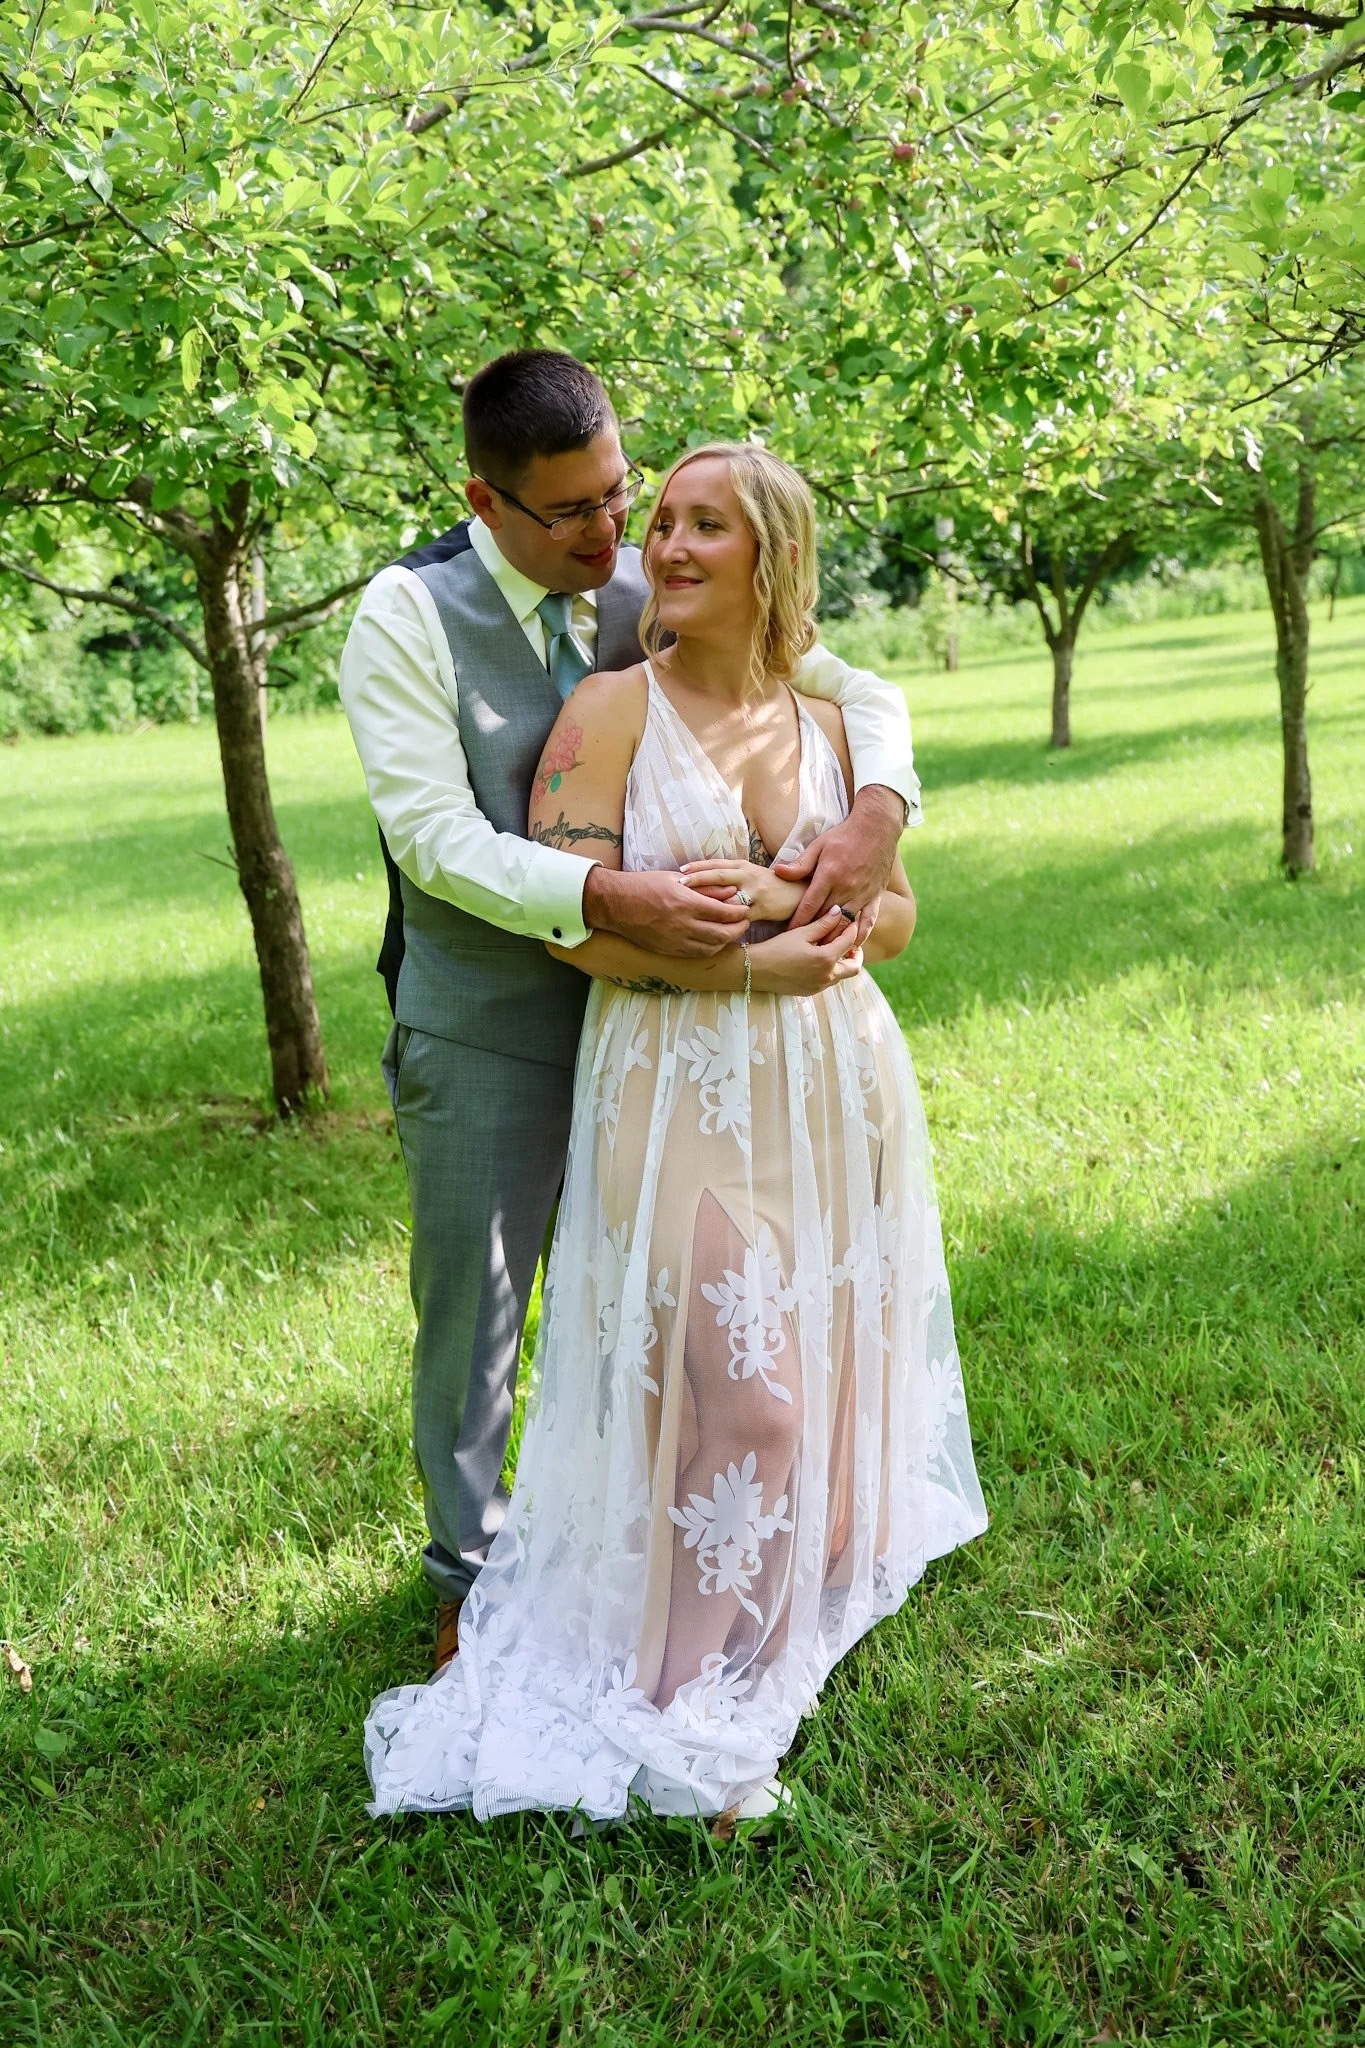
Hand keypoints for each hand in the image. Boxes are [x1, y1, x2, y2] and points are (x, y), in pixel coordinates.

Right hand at [583, 865, 749, 957]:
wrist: (617, 904)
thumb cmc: (645, 885)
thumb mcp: (677, 878)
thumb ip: (707, 887)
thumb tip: (732, 890)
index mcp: (686, 903)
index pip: (724, 913)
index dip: (739, 913)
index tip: (745, 910)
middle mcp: (682, 925)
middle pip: (721, 934)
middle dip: (738, 930)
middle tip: (744, 924)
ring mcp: (674, 940)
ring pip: (710, 948)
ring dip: (725, 942)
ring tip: (730, 933)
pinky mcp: (667, 950)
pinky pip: (695, 954)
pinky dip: (709, 949)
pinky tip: (712, 941)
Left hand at [679, 858, 802, 923]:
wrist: (797, 894)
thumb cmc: (769, 884)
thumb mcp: (750, 874)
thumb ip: (729, 875)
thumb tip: (701, 878)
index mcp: (743, 866)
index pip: (716, 864)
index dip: (697, 866)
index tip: (679, 871)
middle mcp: (748, 876)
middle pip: (718, 876)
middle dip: (698, 879)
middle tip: (679, 883)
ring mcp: (755, 892)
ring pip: (728, 896)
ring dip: (709, 901)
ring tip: (691, 906)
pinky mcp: (761, 908)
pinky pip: (739, 915)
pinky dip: (725, 919)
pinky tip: (710, 924)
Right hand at [748, 908, 862, 994]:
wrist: (755, 970)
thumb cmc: (776, 948)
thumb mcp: (800, 933)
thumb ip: (823, 923)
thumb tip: (839, 912)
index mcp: (826, 959)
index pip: (850, 942)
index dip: (853, 930)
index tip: (851, 922)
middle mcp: (827, 976)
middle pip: (854, 967)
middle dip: (855, 954)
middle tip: (850, 942)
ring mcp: (819, 987)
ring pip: (842, 976)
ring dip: (842, 963)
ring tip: (834, 949)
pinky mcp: (811, 992)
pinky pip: (828, 981)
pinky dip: (830, 970)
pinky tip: (819, 960)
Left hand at [773, 784, 905, 941]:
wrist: (877, 828)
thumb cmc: (844, 835)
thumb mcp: (819, 845)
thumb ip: (800, 864)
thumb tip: (778, 872)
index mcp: (829, 875)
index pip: (810, 906)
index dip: (798, 922)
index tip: (788, 934)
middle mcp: (847, 888)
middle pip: (826, 919)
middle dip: (813, 934)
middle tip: (801, 947)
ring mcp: (863, 894)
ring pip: (846, 924)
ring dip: (834, 939)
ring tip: (822, 951)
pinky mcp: (875, 896)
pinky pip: (869, 921)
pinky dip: (861, 935)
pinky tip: (853, 946)